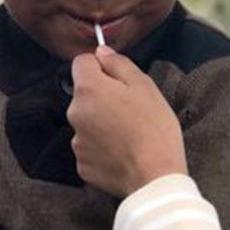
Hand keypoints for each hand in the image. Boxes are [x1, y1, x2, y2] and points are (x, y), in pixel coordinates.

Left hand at [69, 47, 187, 196]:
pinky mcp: (82, 165)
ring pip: (88, 122)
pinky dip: (103, 149)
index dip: (100, 66)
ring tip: (129, 134)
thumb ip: (118, 64)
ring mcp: (76, 142)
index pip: (81, 63)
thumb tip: (102, 53)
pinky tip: (123, 152)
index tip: (117, 78)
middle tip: (131, 109)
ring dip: (102, 123)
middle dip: (103, 97)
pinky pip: (90, 148)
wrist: (154, 176)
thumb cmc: (154, 128)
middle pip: (84, 95)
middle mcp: (74, 113)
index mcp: (88, 89)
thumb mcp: (144, 86)